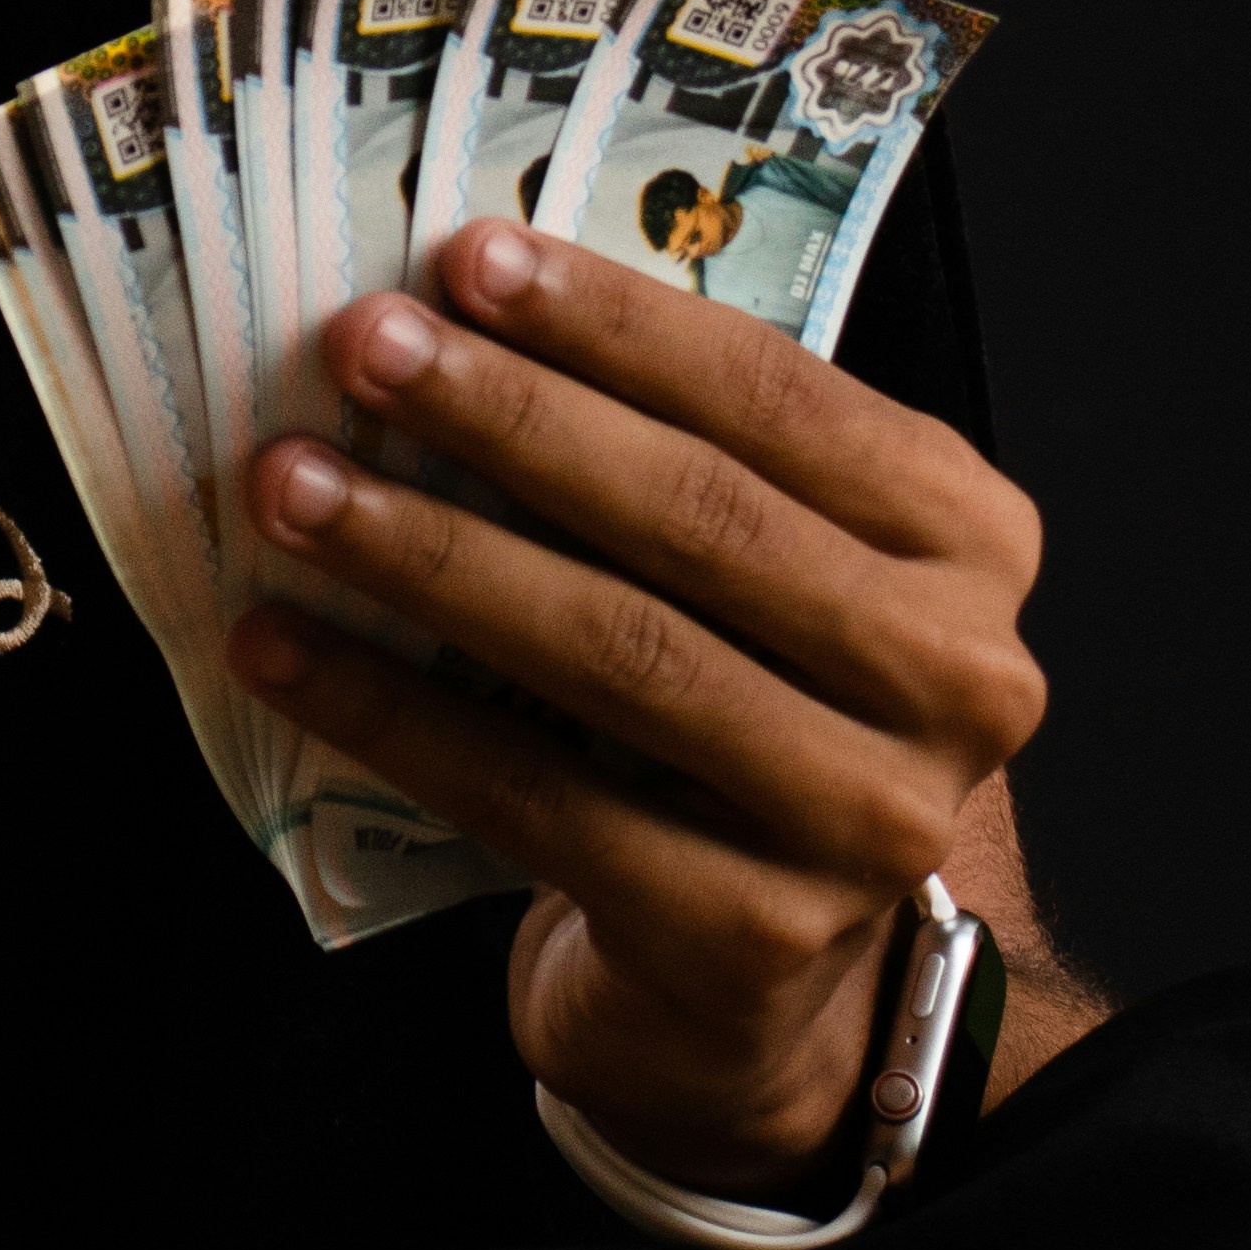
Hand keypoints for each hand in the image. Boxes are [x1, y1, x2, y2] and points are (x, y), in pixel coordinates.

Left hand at [230, 218, 1055, 1203]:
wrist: (761, 988)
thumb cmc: (737, 724)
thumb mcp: (762, 573)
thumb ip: (673, 455)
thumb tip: (457, 313)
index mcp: (968, 542)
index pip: (780, 399)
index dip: (615, 325)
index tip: (464, 261)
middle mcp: (955, 678)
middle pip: (698, 518)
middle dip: (509, 418)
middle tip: (359, 350)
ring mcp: (866, 820)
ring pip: (618, 654)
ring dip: (431, 556)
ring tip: (291, 489)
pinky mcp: (750, 934)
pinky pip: (536, 796)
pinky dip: (391, 713)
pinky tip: (281, 648)